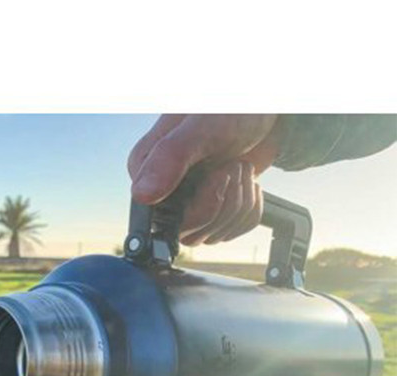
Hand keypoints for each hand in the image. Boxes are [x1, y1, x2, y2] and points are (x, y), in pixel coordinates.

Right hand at [128, 115, 282, 245]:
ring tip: (239, 168)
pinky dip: (250, 208)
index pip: (165, 222)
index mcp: (146, 173)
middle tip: (233, 165)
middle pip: (191, 234)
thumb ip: (169, 157)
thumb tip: (142, 195)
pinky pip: (233, 231)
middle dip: (225, 202)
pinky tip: (246, 182)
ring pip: (214, 235)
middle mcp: (162, 193)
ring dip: (240, 203)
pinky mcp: (210, 211)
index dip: (202, 206)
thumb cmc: (231, 109)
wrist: (264, 109)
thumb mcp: (201, 127)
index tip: (219, 174)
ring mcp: (187, 205)